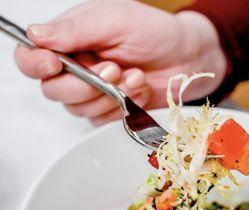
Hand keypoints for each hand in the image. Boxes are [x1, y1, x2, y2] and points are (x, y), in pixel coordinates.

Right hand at [14, 0, 226, 125]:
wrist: (186, 57)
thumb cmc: (154, 32)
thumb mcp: (115, 20)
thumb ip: (76, 29)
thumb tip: (35, 35)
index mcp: (69, 41)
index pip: (32, 58)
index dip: (35, 65)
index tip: (53, 64)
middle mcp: (76, 68)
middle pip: (54, 91)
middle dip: (85, 84)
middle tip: (114, 69)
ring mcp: (93, 92)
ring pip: (79, 109)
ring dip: (109, 94)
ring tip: (134, 75)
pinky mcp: (110, 110)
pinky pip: (103, 120)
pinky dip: (123, 106)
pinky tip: (139, 89)